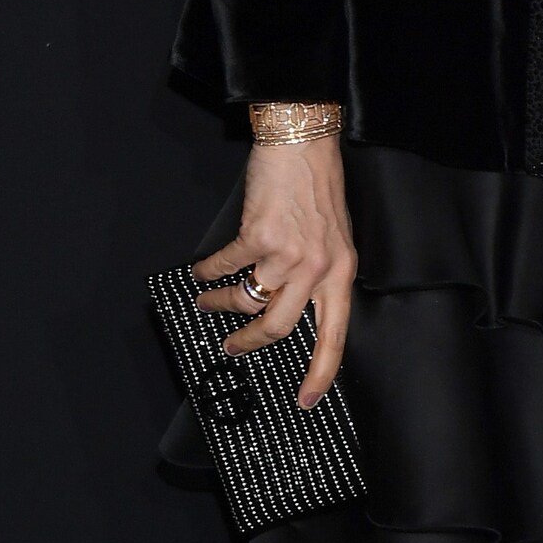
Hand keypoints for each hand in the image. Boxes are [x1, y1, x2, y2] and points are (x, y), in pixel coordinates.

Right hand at [193, 136, 354, 407]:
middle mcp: (317, 268)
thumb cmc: (318, 185)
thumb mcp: (335, 237)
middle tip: (233, 347)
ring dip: (221, 304)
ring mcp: (286, 254)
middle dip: (249, 342)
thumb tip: (290, 302)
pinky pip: (225, 267)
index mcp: (340, 272)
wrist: (302, 142)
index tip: (307, 399)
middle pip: (279, 328)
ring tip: (208, 301)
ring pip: (247, 300)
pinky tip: (202, 271)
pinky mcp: (257, 236)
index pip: (334, 336)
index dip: (320, 373)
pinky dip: (208, 272)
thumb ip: (317, 272)